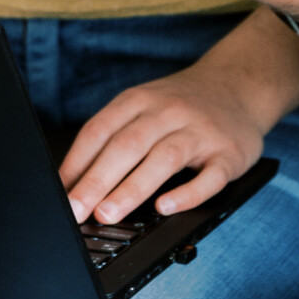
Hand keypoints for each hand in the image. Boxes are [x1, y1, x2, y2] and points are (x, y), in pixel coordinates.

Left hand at [59, 9, 298, 223]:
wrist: (240, 84)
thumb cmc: (181, 104)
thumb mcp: (145, 105)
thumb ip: (114, 137)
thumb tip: (73, 182)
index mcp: (140, 100)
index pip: (101, 129)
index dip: (76, 162)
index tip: (59, 192)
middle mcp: (168, 112)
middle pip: (127, 144)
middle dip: (97, 180)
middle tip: (76, 210)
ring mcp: (200, 132)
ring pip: (163, 159)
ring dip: (132, 188)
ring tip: (108, 214)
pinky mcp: (228, 154)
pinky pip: (209, 177)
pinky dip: (187, 194)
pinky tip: (165, 208)